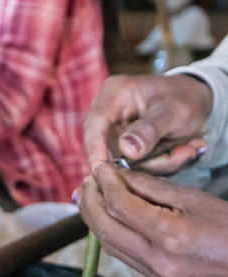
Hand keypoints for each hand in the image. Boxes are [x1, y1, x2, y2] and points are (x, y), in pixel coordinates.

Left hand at [77, 163, 227, 276]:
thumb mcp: (197, 199)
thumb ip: (153, 189)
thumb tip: (118, 176)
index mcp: (170, 236)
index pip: (121, 206)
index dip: (106, 184)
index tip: (99, 169)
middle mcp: (158, 261)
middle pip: (105, 229)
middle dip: (90, 203)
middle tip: (85, 182)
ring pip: (110, 246)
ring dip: (95, 220)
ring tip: (90, 198)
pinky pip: (125, 257)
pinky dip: (112, 236)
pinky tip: (108, 220)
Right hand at [83, 74, 212, 174]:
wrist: (192, 98)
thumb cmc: (184, 98)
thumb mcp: (175, 111)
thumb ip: (151, 130)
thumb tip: (126, 149)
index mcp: (116, 93)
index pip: (95, 125)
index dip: (96, 150)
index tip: (106, 173)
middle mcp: (105, 110)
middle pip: (102, 147)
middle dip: (137, 163)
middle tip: (178, 157)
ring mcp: (109, 129)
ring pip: (116, 160)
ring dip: (150, 165)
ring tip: (184, 151)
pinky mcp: (116, 144)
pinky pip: (127, 163)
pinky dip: (151, 165)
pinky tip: (175, 153)